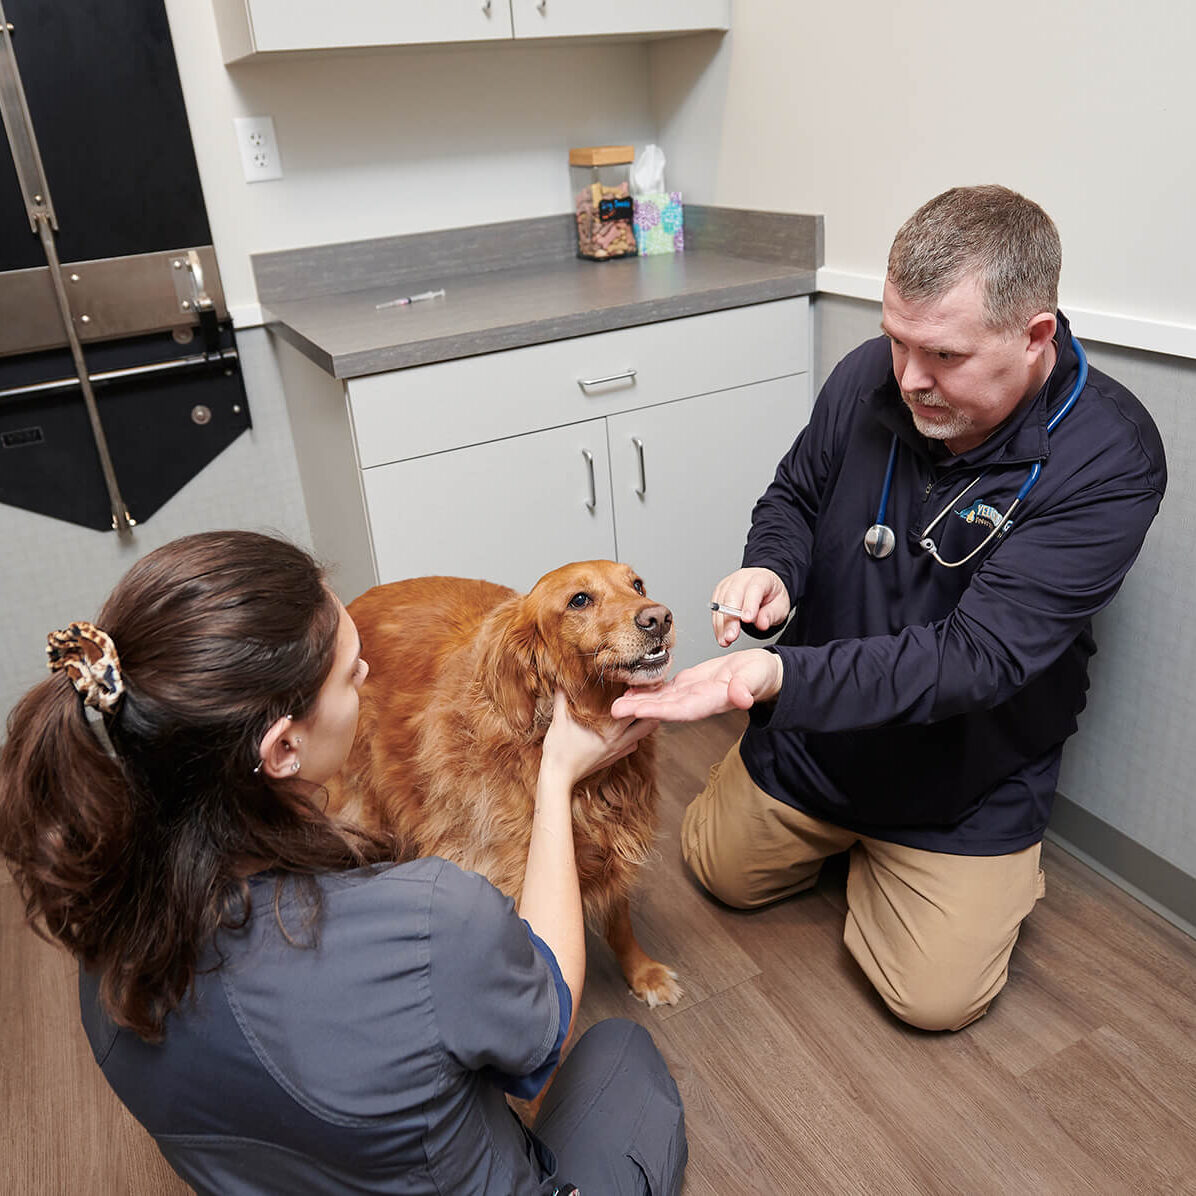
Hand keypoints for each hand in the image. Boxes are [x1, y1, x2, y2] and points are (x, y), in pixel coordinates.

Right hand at [540, 690, 656, 787]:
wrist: (559, 776)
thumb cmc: (558, 748)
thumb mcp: (559, 718)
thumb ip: (563, 696)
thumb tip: (561, 678)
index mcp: (610, 727)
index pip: (636, 708)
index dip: (640, 694)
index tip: (636, 684)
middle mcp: (620, 739)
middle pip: (649, 721)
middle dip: (646, 707)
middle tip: (641, 696)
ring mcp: (619, 750)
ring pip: (644, 733)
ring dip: (642, 721)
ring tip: (634, 709)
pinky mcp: (615, 758)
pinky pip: (633, 744)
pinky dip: (633, 735)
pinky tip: (623, 728)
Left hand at [610, 649, 783, 722]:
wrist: (762, 673)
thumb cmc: (761, 676)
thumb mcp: (756, 679)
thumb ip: (747, 688)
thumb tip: (742, 697)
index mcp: (711, 701)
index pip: (680, 709)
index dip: (658, 710)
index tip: (637, 711)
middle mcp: (697, 701)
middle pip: (664, 708)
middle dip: (639, 710)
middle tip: (613, 710)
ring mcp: (691, 694)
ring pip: (661, 700)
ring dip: (639, 701)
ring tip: (616, 702)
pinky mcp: (689, 684)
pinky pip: (666, 689)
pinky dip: (649, 690)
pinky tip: (632, 688)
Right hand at [711, 568, 790, 646]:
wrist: (765, 588)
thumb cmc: (772, 595)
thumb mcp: (781, 606)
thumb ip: (771, 615)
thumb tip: (761, 624)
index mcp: (761, 578)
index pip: (754, 589)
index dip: (749, 604)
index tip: (747, 620)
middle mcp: (742, 579)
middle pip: (732, 596)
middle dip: (730, 619)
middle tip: (731, 636)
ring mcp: (728, 585)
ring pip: (721, 604)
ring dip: (722, 624)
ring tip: (726, 640)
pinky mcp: (719, 593)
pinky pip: (716, 610)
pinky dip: (718, 625)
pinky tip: (721, 635)